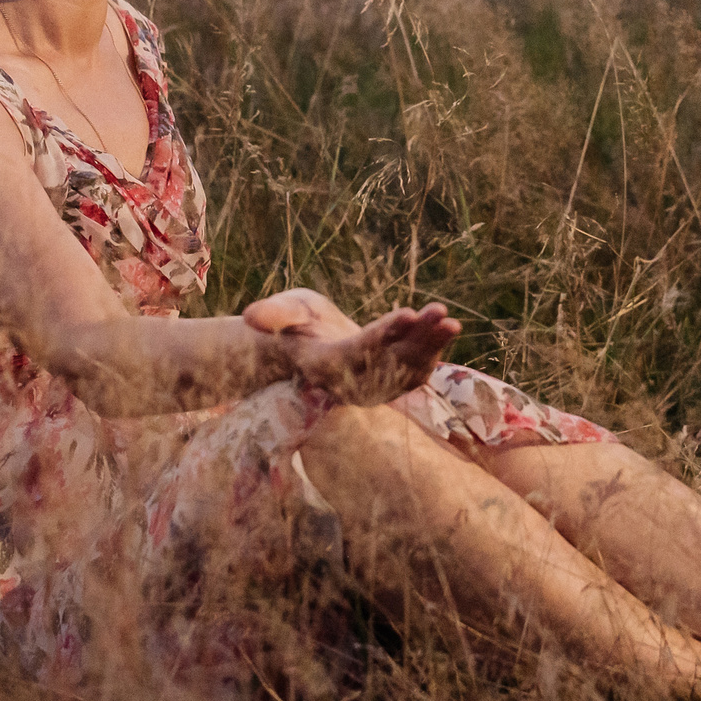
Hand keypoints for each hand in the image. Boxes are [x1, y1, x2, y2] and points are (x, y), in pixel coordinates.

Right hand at [246, 288, 457, 403]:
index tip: (407, 314)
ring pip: (406, 368)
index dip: (384, 334)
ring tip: (450, 321)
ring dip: (432, 345)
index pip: (359, 351)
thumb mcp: (284, 312)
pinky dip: (433, 354)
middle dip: (418, 338)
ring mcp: (372, 387)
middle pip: (389, 361)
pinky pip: (414, 374)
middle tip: (441, 313)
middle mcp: (351, 382)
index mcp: (325, 364)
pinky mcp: (387, 386)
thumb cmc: (293, 324)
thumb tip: (250, 317)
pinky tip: (446, 330)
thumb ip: (274, 315)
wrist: (309, 347)